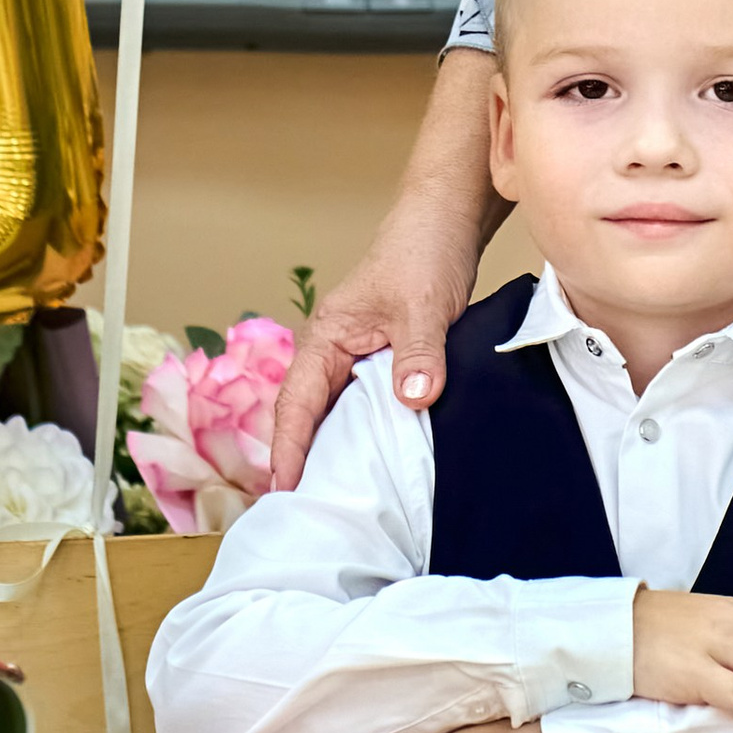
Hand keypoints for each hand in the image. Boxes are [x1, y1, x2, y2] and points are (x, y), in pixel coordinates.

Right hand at [269, 52, 500, 486]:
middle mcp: (332, 350)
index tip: (285, 492)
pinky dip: (362, 435)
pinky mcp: (382, 358)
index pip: (295, 403)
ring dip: (330, 451)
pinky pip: (362, 405)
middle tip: (305, 514)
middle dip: (299, 461)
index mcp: (325, 337)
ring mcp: (355, 355)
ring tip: (332, 503)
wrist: (446, 217)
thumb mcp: (423, 305)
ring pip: (333, 413)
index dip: (287, 449)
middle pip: (305, 415)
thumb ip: (417, 353)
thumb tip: (413, 400)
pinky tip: (375, 465)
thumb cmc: (424, 251)